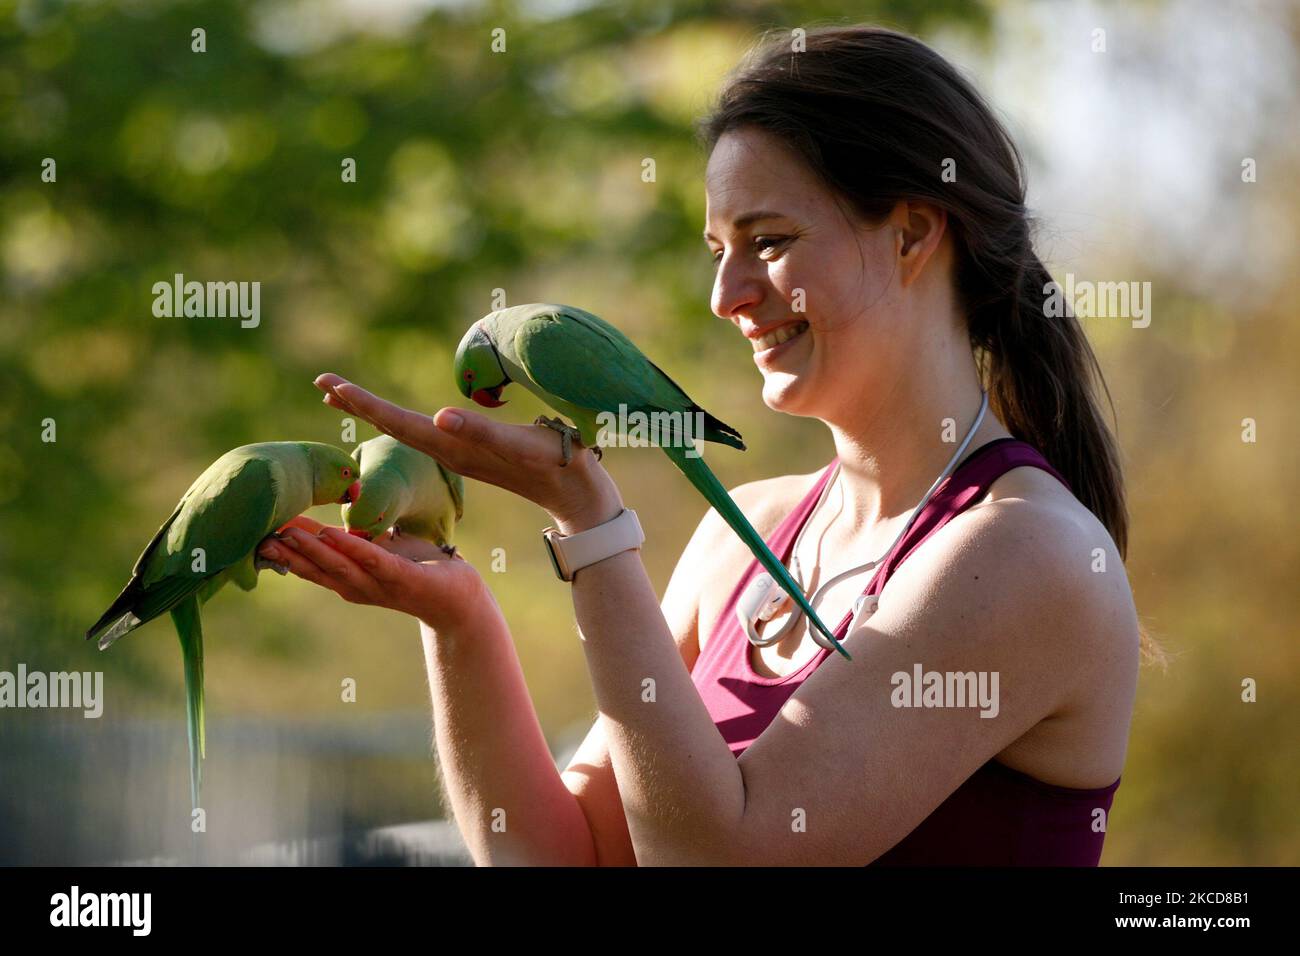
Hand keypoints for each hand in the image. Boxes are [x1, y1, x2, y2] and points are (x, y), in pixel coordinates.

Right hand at [258, 516, 487, 631]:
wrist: (460, 598)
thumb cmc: (416, 569)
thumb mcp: (376, 552)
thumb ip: (350, 541)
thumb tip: (319, 524)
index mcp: (350, 579)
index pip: (310, 566)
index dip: (284, 553)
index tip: (255, 537)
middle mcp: (359, 587)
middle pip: (317, 569)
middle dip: (289, 554)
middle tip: (259, 537)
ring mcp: (381, 585)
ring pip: (341, 567)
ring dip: (313, 550)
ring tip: (289, 532)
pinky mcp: (405, 579)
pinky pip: (376, 562)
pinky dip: (353, 549)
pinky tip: (333, 534)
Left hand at [314, 373, 623, 533]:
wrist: (578, 492)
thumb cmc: (556, 463)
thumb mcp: (518, 445)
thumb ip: (480, 431)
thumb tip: (437, 417)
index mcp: (454, 446)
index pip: (397, 421)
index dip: (363, 402)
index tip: (328, 386)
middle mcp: (451, 449)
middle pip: (394, 424)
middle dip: (359, 403)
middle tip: (323, 385)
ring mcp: (462, 452)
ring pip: (408, 429)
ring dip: (377, 412)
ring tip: (348, 398)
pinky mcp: (475, 452)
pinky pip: (428, 436)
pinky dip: (405, 424)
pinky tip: (400, 418)